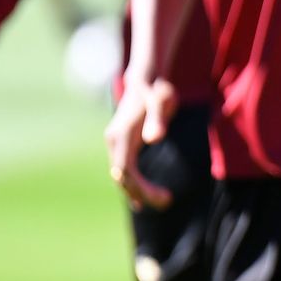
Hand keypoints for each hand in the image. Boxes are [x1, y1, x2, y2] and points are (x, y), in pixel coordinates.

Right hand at [104, 77, 177, 210]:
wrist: (145, 78)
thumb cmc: (156, 89)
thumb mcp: (161, 100)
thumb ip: (158, 118)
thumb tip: (155, 138)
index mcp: (121, 135)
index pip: (125, 171)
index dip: (141, 188)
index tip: (162, 197)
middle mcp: (114, 141)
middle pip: (123, 177)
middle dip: (142, 193)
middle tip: (167, 202)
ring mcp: (116, 143)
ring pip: (122, 175)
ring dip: (138, 191)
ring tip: (163, 201)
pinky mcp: (122, 144)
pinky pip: (124, 169)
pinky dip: (133, 184)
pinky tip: (143, 197)